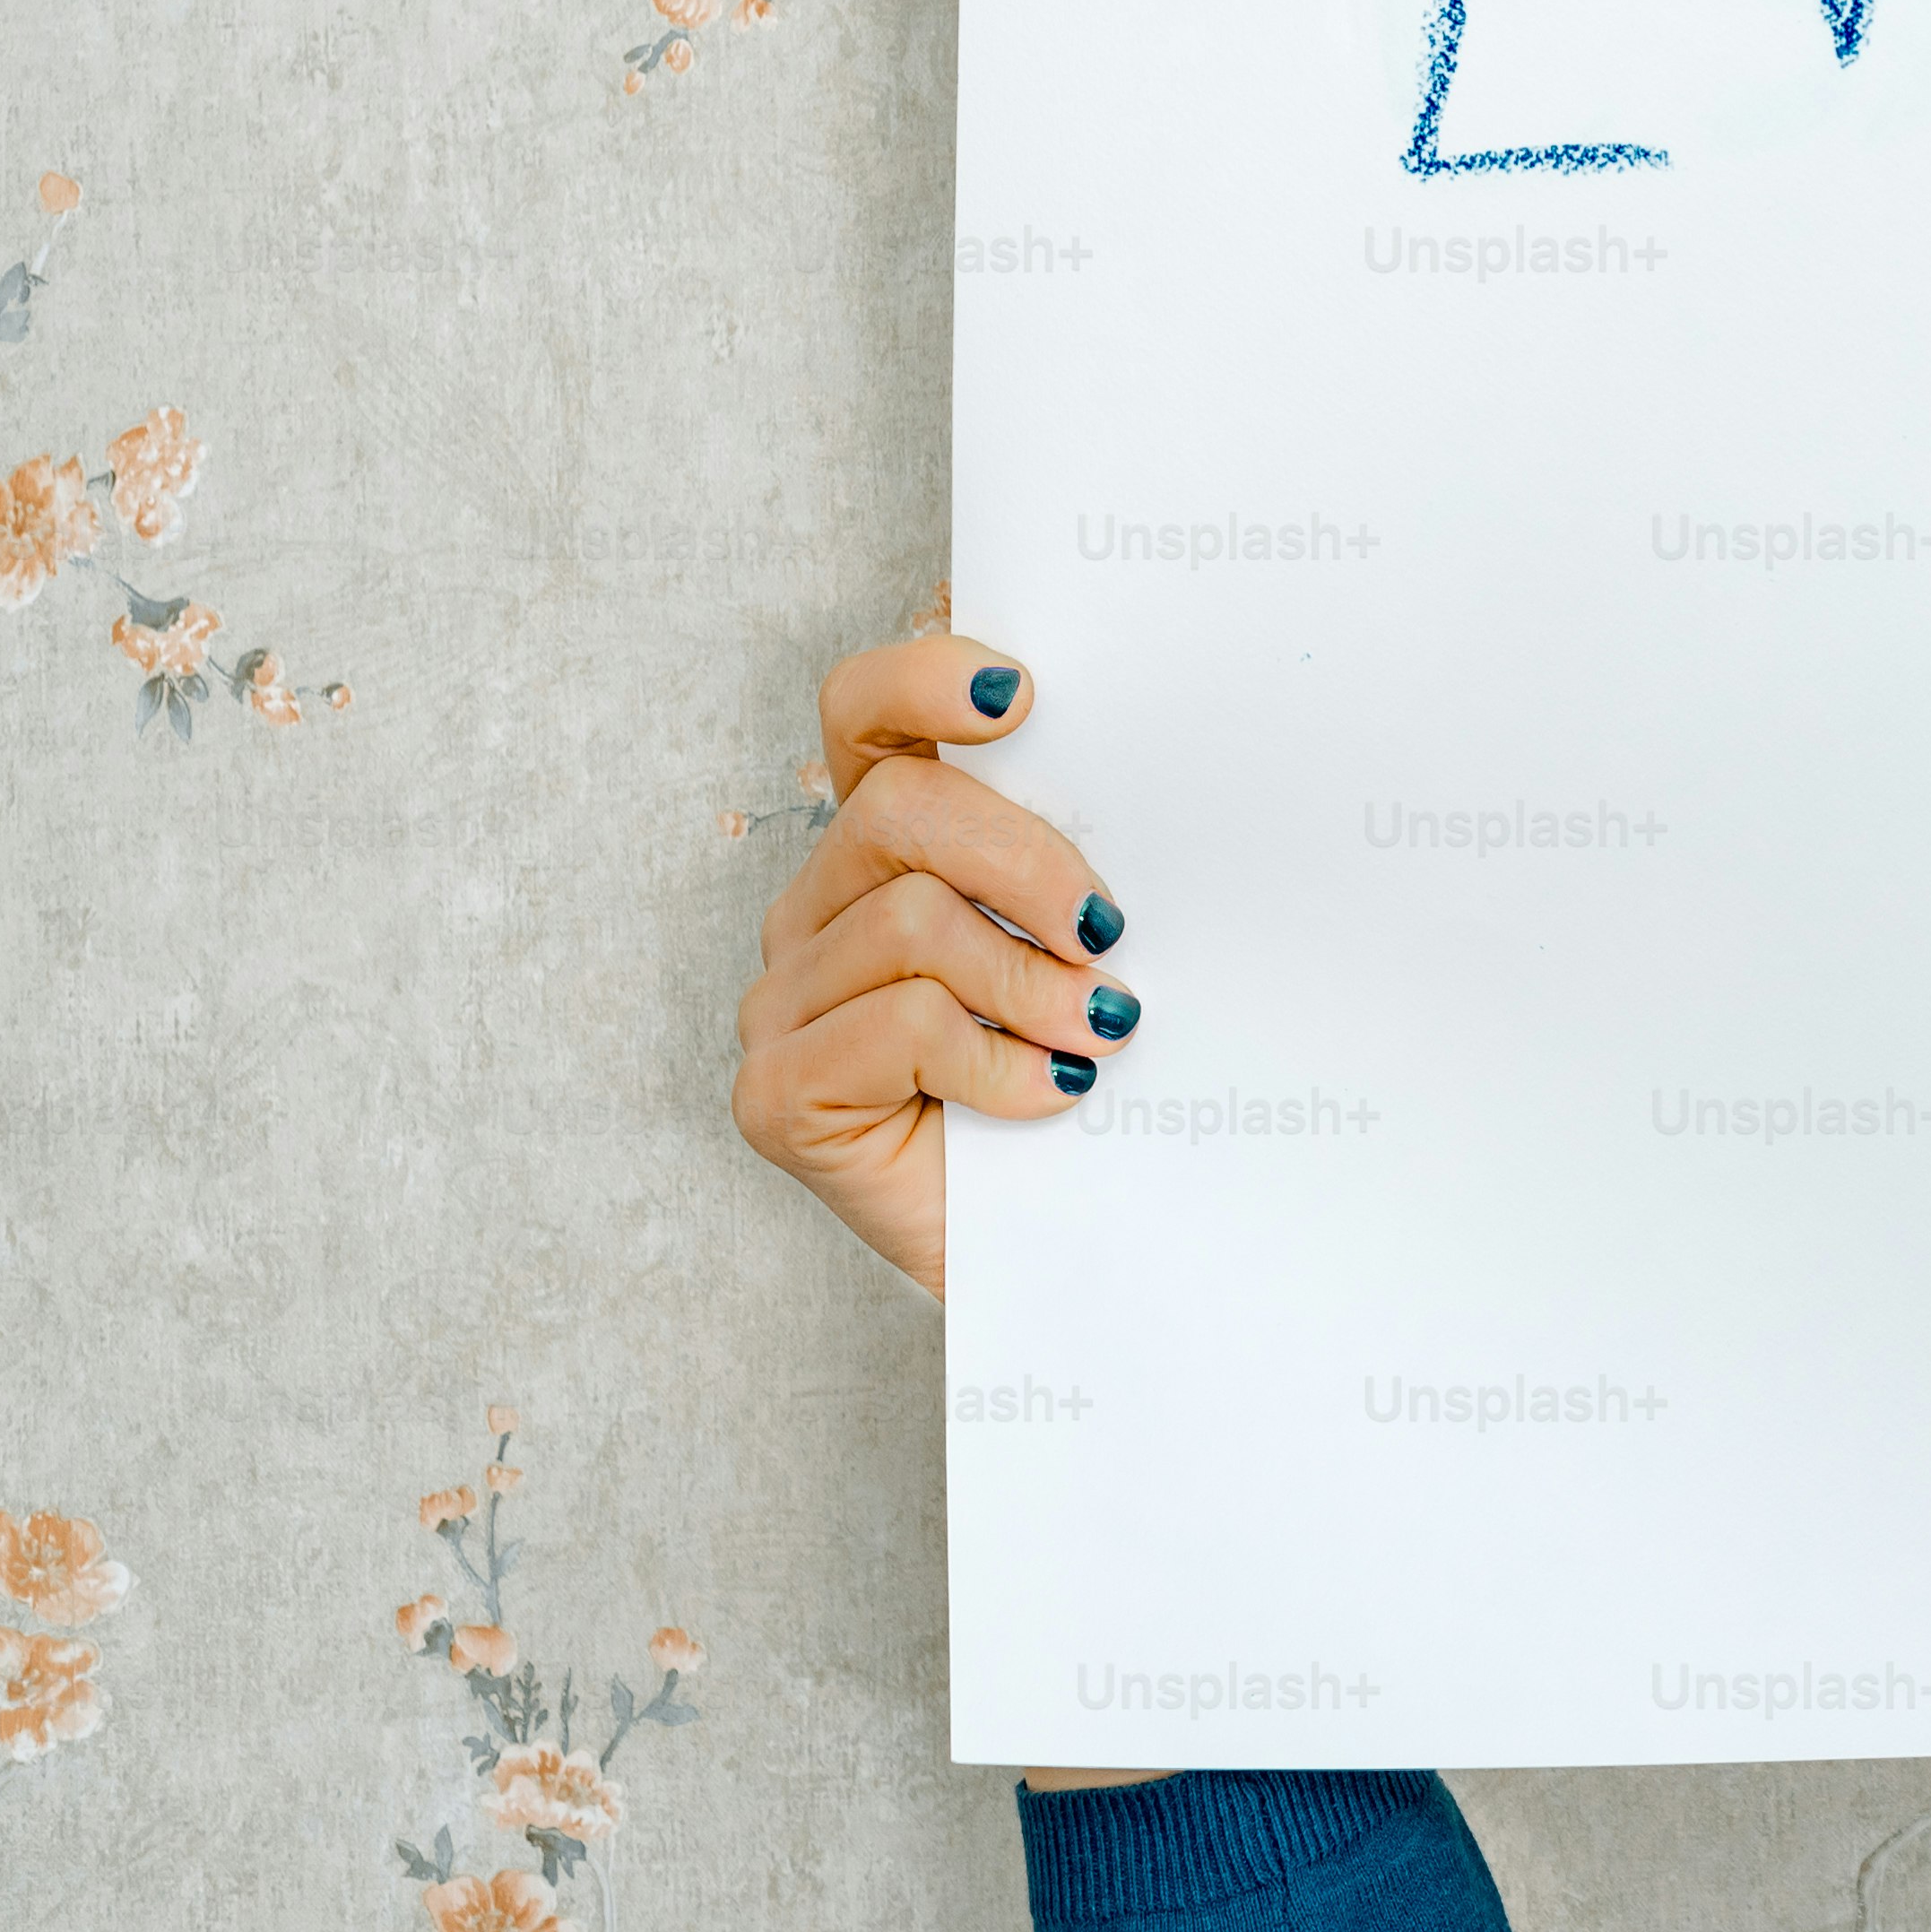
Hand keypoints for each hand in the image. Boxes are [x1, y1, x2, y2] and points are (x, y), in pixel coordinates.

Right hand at [730, 633, 1134, 1301]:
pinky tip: (1048, 1097)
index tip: (1019, 691)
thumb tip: (1154, 767)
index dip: (921, 681)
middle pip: (898, 810)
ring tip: (1097, 1032)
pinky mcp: (776, 1094)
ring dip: (1031, 982)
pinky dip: (999, 1063)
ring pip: (911, 922)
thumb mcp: (1089, 949)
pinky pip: (899, 1026)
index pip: (862, 718)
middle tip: (1112, 934)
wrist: (1074, 1250)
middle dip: (1028, 861)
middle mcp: (816, 914)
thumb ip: (1079, 862)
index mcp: (885, 855)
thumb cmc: (1086, 1084)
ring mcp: (782, 1003)